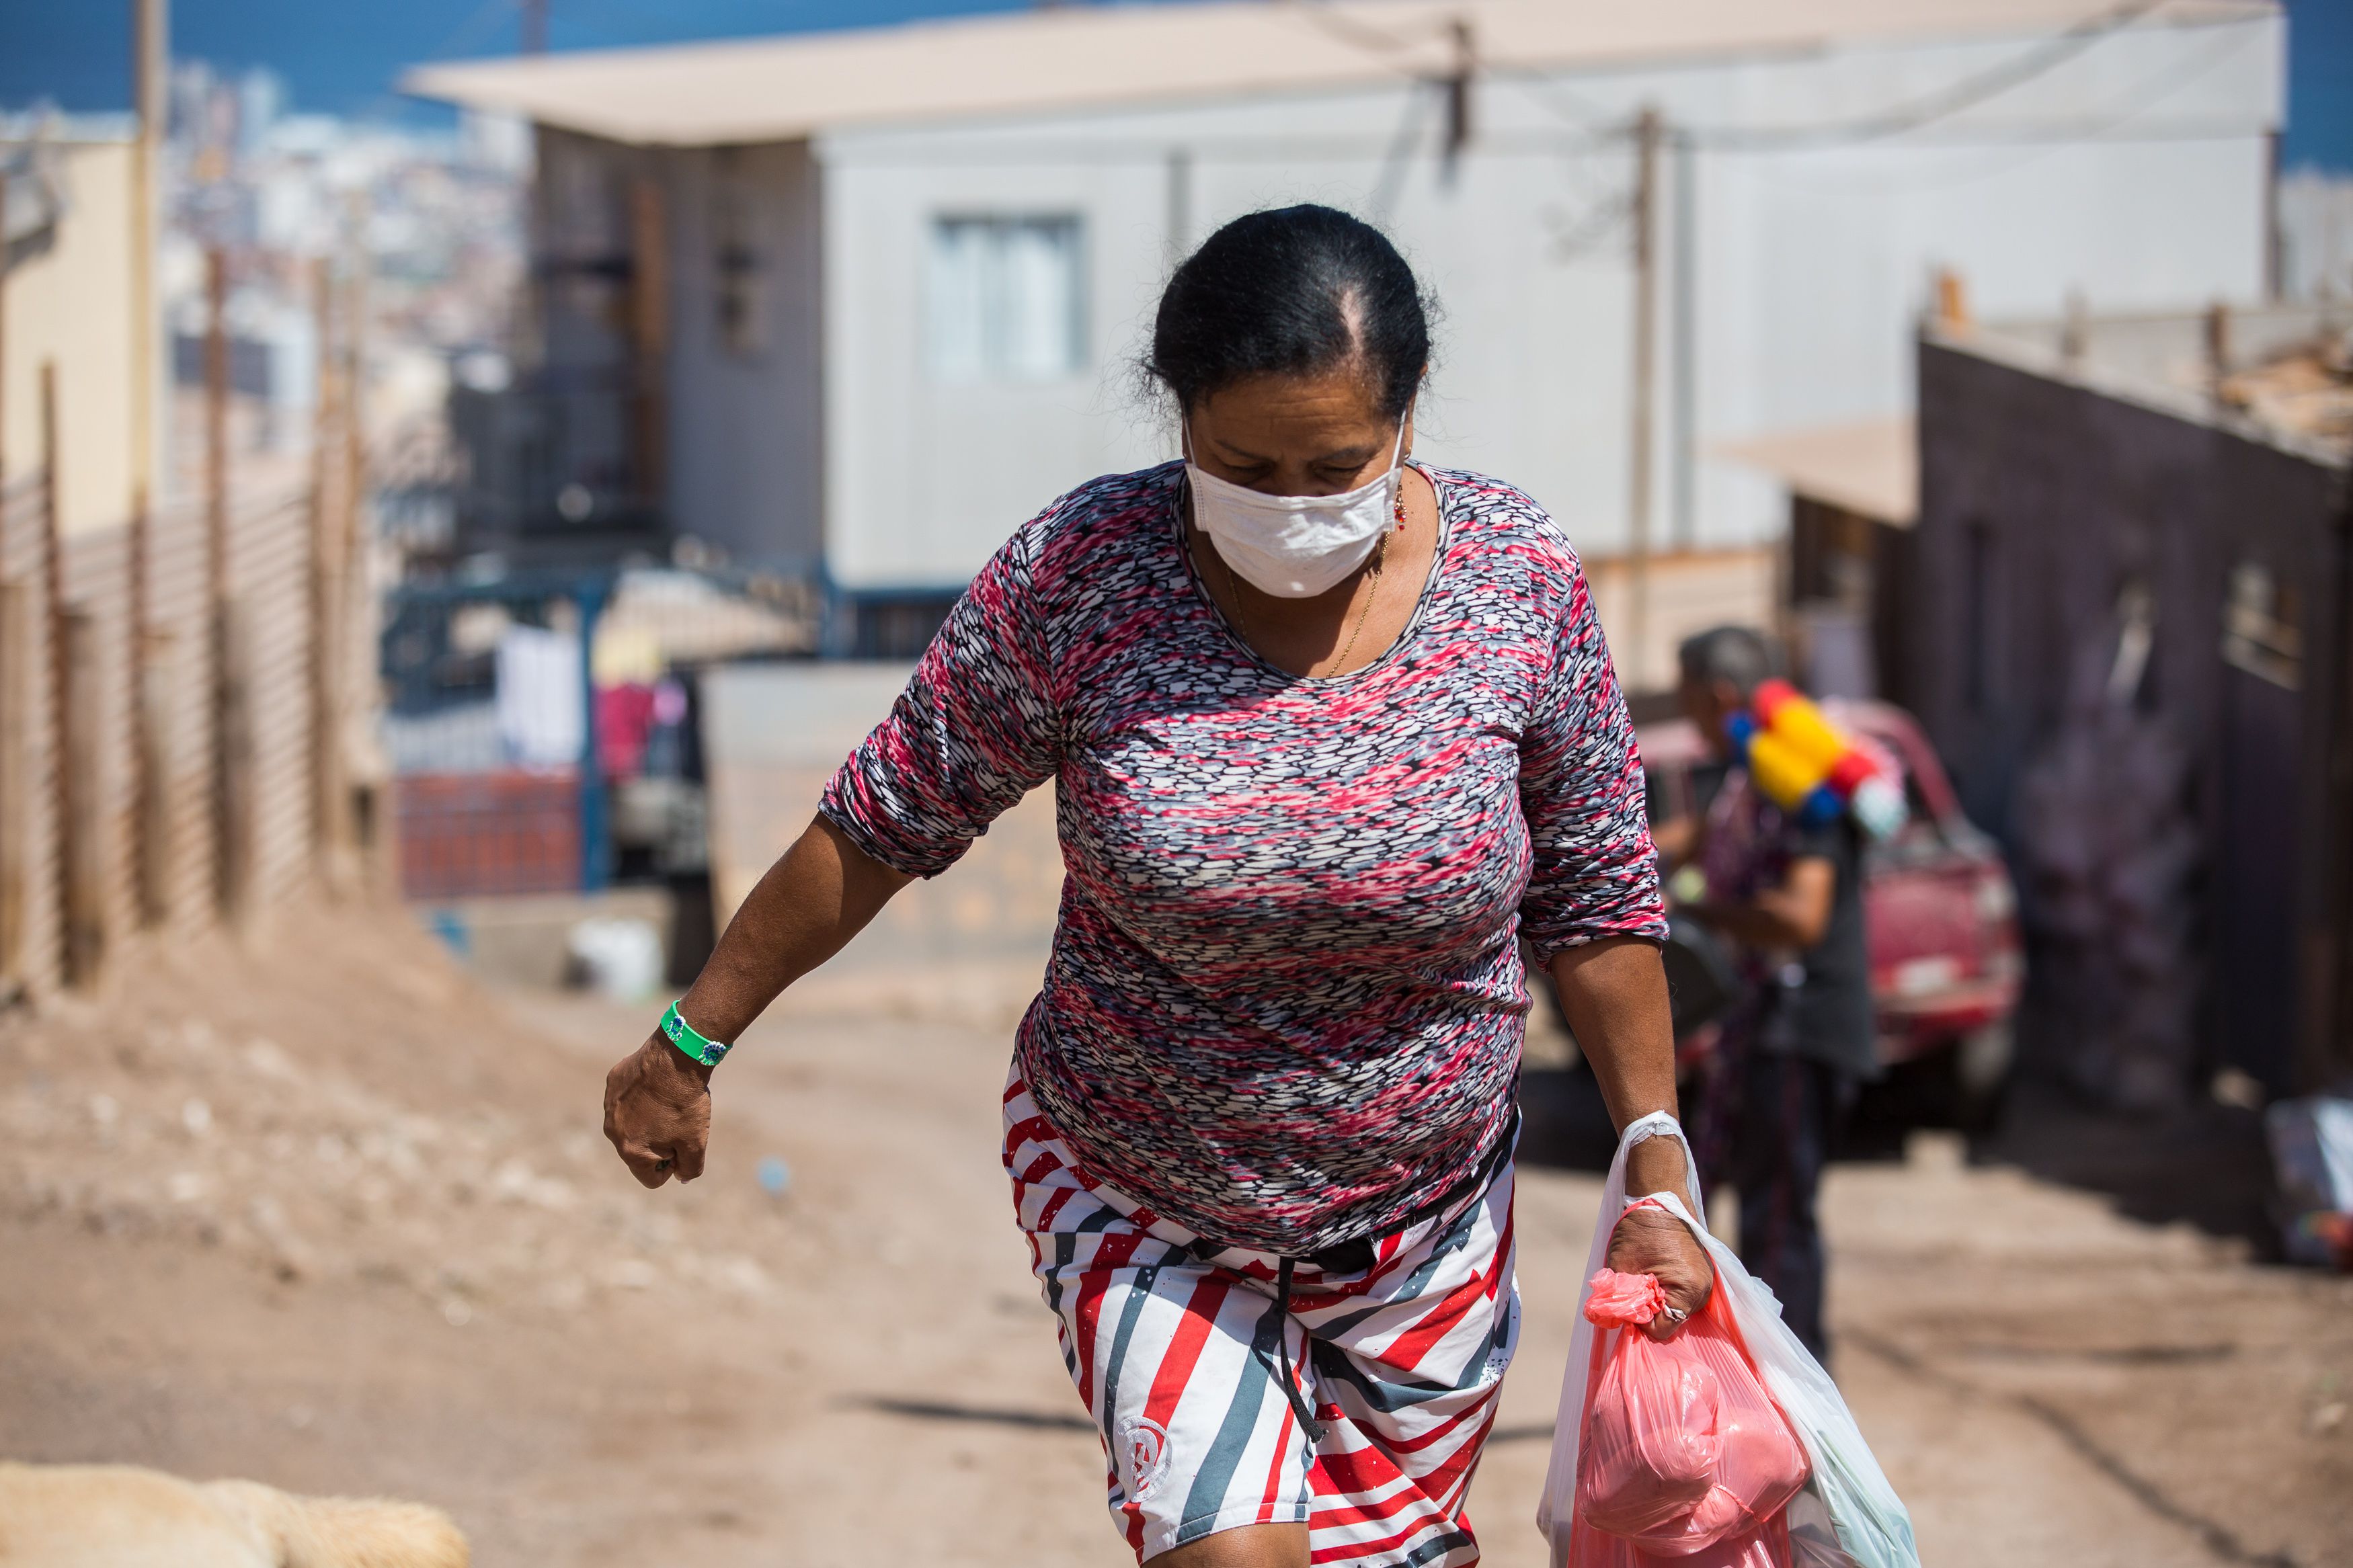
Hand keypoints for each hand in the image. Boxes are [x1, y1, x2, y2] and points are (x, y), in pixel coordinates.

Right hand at [602, 1033, 712, 1187]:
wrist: (676, 1058)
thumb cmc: (685, 1103)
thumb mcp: (696, 1143)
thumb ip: (689, 1169)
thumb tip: (681, 1177)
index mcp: (631, 1152)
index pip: (651, 1179)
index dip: (672, 1166)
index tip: (682, 1144)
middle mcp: (613, 1132)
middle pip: (639, 1151)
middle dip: (659, 1142)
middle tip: (677, 1121)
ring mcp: (609, 1106)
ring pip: (632, 1124)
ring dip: (649, 1120)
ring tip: (668, 1101)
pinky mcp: (612, 1083)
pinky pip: (627, 1099)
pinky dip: (642, 1097)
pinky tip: (657, 1084)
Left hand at [1606, 1206, 1714, 1339]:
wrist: (1659, 1197)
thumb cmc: (1639, 1229)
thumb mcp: (1622, 1267)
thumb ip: (1621, 1299)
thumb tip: (1617, 1321)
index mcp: (1688, 1290)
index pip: (1663, 1329)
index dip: (1640, 1321)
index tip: (1627, 1304)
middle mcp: (1705, 1289)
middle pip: (1674, 1320)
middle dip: (1651, 1311)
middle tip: (1634, 1290)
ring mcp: (1708, 1280)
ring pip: (1680, 1308)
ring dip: (1661, 1301)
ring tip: (1645, 1279)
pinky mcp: (1705, 1271)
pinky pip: (1686, 1293)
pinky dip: (1670, 1290)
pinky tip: (1656, 1275)